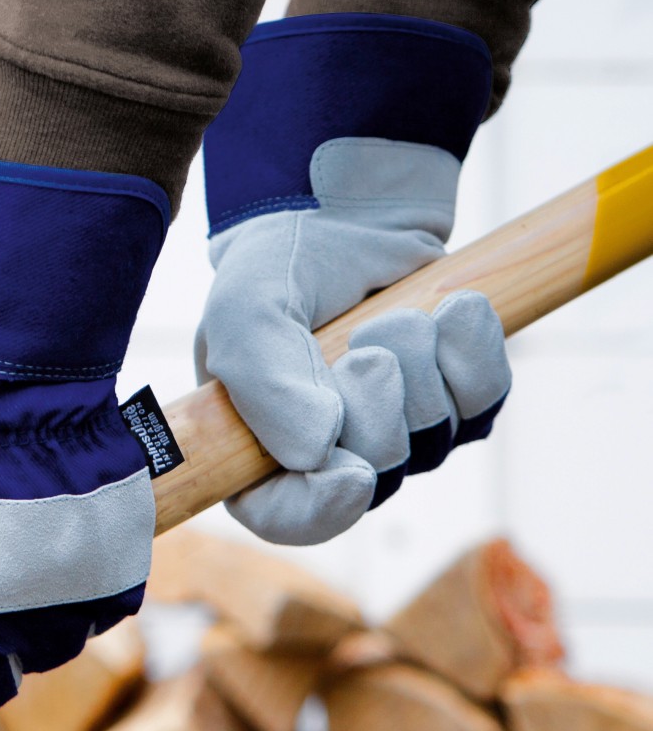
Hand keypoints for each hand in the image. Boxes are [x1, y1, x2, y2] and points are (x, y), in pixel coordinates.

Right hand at [195, 14, 509, 545]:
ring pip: (434, 439)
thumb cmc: (280, 269)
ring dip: (418, 362)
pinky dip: (471, 350)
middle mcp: (328, 459)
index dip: (320, 509)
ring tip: (389, 316)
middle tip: (358, 341)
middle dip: (376, 400)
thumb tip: (318, 449)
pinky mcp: (456, 404)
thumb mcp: (245, 312)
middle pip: (376, 476)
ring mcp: (398, 436)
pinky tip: (450, 311)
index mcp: (259, 453)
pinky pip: (485, 403)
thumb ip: (261, 382)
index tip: (347, 473)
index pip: (289, 517)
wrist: (347, 213)